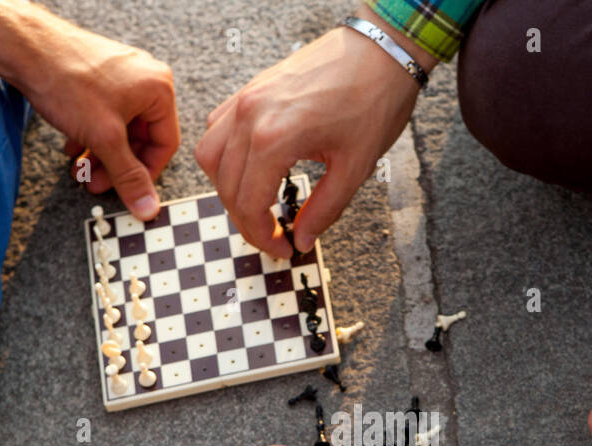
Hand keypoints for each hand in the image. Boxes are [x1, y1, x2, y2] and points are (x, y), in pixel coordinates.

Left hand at [18, 20, 179, 218]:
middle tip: (98, 184)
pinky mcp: (99, 76)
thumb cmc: (68, 80)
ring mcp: (121, 76)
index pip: (165, 144)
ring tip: (80, 170)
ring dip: (100, 155)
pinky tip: (72, 148)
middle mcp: (144, 79)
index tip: (131, 191)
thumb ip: (128, 177)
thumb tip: (147, 206)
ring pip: (119, 129)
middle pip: (140, 138)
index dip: (147, 173)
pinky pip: (104, 115)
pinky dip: (91, 136)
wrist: (24, 48)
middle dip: (116, 165)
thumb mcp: (105, 138)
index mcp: (159, 90)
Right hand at [194, 9, 430, 256]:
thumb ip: (324, 209)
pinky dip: (226, 156)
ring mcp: (245, 98)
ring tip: (257, 206)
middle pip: (225, 186)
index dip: (262, 237)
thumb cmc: (374, 101)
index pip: (248, 204)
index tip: (283, 249)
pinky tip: (251, 169)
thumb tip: (302, 238)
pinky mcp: (250, 89)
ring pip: (210, 157)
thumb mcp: (355, 168)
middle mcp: (250, 116)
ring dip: (228, 188)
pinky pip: (217, 129)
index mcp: (274, 137)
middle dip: (246, 220)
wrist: (381, 51)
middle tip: (273, 236)